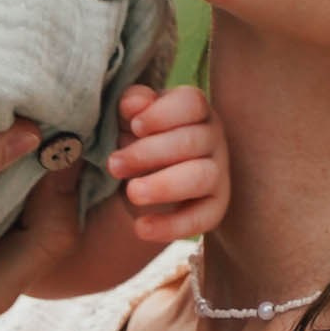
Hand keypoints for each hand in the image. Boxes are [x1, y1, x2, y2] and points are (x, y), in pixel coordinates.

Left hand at [105, 83, 230, 244]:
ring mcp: (216, 173)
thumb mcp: (117, 126)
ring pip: (203, 176)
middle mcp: (210, 138)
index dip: (163, 113)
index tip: (134, 126)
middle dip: (150, 152)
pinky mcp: (213, 209)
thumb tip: (134, 102)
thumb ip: (125, 109)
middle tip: (114, 165)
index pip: (191, 102)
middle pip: (193, 139)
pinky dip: (172, 225)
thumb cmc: (123, 147)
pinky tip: (141, 228)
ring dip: (164, 185)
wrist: (122, 195)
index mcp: (189, 110)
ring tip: (132, 193)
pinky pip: (203, 218)